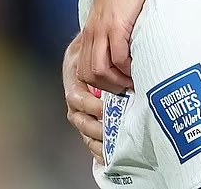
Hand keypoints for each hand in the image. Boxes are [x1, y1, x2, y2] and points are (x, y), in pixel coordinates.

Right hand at [63, 33, 103, 162]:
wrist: (92, 46)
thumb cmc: (97, 44)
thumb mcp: (97, 43)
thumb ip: (106, 52)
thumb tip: (126, 59)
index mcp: (73, 78)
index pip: (76, 97)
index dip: (90, 106)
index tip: (104, 110)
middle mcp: (74, 96)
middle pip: (78, 118)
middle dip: (94, 128)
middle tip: (111, 132)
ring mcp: (80, 109)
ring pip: (83, 130)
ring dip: (96, 141)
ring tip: (111, 149)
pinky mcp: (87, 119)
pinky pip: (88, 137)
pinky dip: (97, 149)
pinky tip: (107, 157)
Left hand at [79, 0, 151, 92]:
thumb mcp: (120, 12)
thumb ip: (120, 31)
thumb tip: (131, 53)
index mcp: (92, 30)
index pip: (84, 68)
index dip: (99, 83)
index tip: (118, 86)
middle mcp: (93, 32)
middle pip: (88, 74)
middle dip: (107, 88)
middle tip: (127, 91)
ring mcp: (102, 30)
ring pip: (99, 71)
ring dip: (117, 82)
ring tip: (134, 82)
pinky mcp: (115, 26)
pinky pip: (118, 59)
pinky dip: (128, 70)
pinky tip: (140, 68)